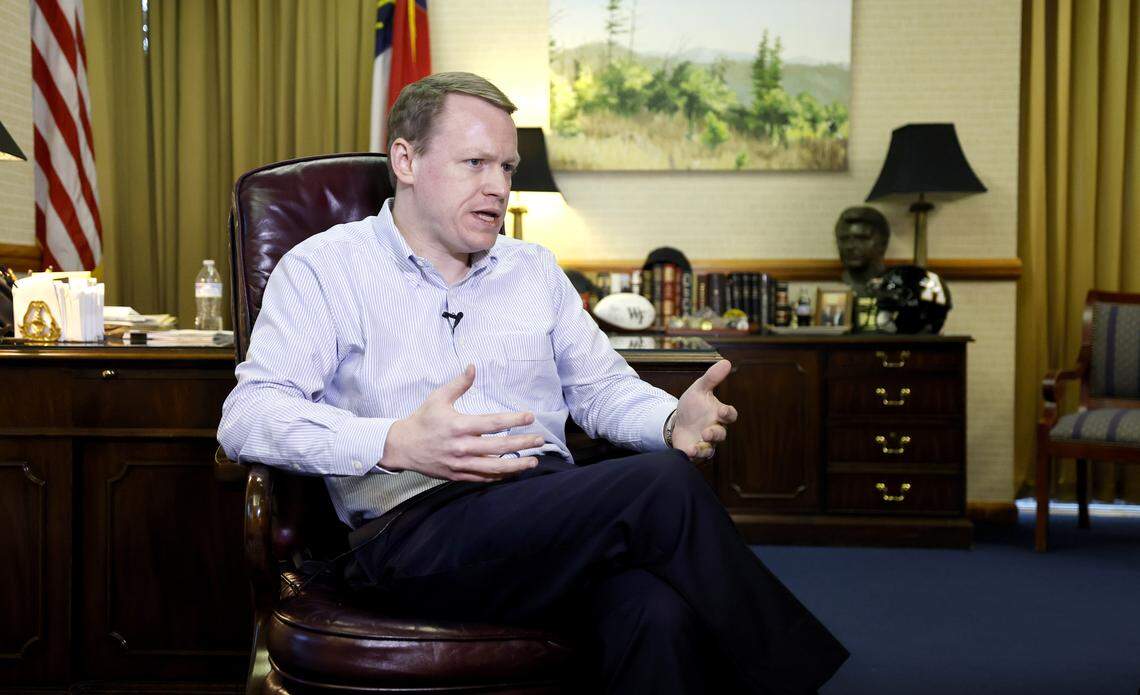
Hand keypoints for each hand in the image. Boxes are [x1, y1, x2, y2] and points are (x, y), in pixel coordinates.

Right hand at [382, 365, 542, 480]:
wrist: (402, 447)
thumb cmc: (422, 420)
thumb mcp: (438, 398)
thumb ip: (459, 384)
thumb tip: (473, 367)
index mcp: (459, 426)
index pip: (493, 423)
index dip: (514, 420)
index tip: (530, 417)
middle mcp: (462, 447)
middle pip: (499, 447)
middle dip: (522, 443)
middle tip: (540, 440)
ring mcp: (460, 464)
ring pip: (494, 467)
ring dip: (516, 465)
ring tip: (534, 462)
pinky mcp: (457, 475)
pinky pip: (483, 478)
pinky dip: (500, 476)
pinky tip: (513, 471)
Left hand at [671, 359, 737, 460]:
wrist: (678, 422)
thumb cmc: (693, 406)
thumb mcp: (699, 389)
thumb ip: (712, 377)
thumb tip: (726, 361)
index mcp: (719, 414)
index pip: (730, 415)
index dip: (728, 414)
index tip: (722, 410)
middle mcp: (715, 429)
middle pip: (721, 434)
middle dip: (715, 433)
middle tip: (707, 431)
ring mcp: (706, 442)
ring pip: (711, 448)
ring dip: (705, 447)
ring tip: (697, 444)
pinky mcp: (695, 451)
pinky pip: (698, 456)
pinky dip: (694, 454)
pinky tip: (688, 451)